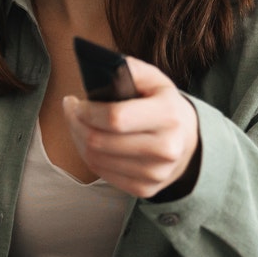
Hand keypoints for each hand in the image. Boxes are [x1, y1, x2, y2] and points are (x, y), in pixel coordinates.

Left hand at [61, 56, 200, 199]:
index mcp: (168, 116)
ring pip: (96, 160)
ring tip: (78, 124)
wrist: (187, 143)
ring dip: (79, 140)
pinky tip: (89, 142)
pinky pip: (103, 174)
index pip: (115, 118)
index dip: (87, 112)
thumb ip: (130, 70)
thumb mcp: (155, 80)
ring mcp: (156, 173)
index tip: (76, 103)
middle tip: (70, 110)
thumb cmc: (164, 106)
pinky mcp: (146, 189)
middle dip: (75, 124)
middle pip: (100, 142)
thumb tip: (102, 67)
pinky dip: (89, 157)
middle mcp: (166, 148)